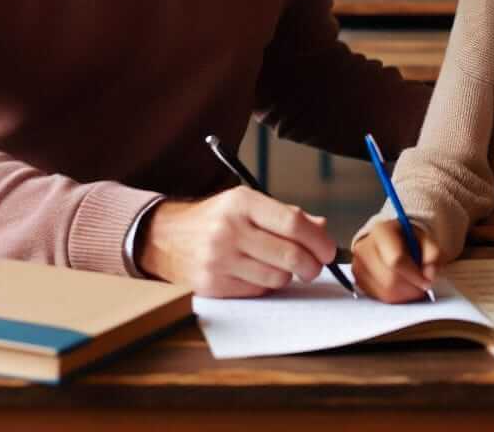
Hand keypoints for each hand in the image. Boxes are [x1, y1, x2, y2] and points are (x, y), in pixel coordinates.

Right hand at [139, 187, 336, 296]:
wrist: (165, 236)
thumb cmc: (216, 218)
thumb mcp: (247, 204)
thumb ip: (286, 215)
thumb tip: (322, 230)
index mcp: (242, 202)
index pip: (292, 222)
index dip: (317, 240)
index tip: (328, 250)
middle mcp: (229, 229)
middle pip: (289, 255)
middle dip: (311, 265)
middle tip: (315, 267)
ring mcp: (219, 259)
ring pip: (276, 277)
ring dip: (286, 276)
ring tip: (278, 265)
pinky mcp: (212, 285)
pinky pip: (256, 291)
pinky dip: (264, 284)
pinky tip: (255, 272)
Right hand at [351, 220, 440, 303]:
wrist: (389, 239)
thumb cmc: (408, 239)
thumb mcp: (425, 238)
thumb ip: (433, 253)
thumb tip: (429, 274)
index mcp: (381, 231)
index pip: (396, 260)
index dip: (415, 274)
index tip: (427, 279)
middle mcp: (364, 247)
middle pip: (390, 281)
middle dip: (411, 287)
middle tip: (420, 283)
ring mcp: (358, 265)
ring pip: (385, 293)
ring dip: (404, 294)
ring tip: (410, 283)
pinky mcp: (358, 280)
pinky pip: (379, 298)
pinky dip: (394, 297)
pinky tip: (399, 285)